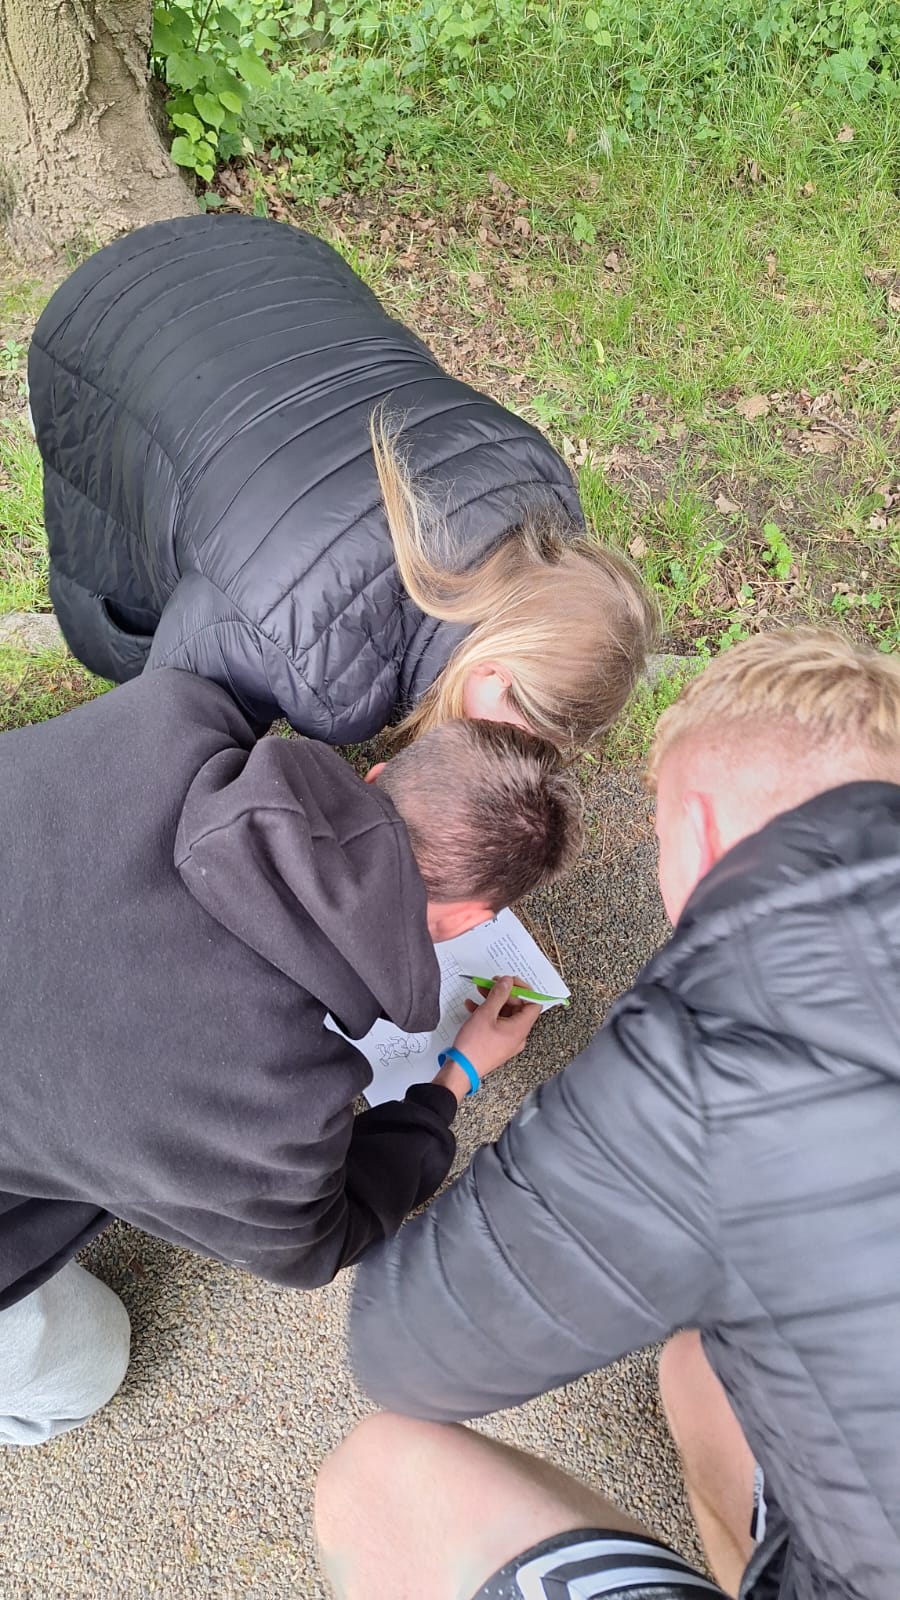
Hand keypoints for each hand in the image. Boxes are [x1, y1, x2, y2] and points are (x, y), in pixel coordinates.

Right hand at [439, 976, 541, 1100]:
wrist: (461, 1070)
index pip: (533, 1004)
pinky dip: (487, 1013)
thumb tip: (508, 982)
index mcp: (520, 1029)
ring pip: (505, 1015)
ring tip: (480, 991)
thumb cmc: (474, 1046)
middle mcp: (517, 1036)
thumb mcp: (486, 1014)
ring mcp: (507, 1041)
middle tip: (491, 984)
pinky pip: (496, 1024)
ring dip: (493, 1001)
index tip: (510, 982)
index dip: (523, 990)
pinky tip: (472, 1006)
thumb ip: (498, 995)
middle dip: (504, 993)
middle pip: (518, 1008)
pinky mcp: (497, 1044)